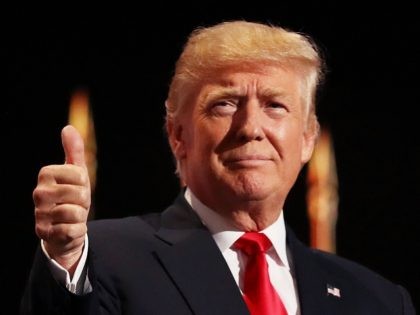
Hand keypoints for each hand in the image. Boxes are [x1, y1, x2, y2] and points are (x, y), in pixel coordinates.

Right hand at [33, 125, 90, 273]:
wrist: (66, 227)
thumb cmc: (72, 196)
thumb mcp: (76, 173)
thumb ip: (73, 151)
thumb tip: (68, 128)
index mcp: (45, 175)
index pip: (79, 174)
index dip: (84, 183)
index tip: (76, 187)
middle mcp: (38, 193)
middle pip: (79, 193)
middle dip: (84, 201)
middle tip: (76, 203)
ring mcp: (39, 214)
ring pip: (75, 213)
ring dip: (80, 216)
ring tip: (71, 216)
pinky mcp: (44, 234)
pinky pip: (71, 230)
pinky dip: (76, 230)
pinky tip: (69, 229)